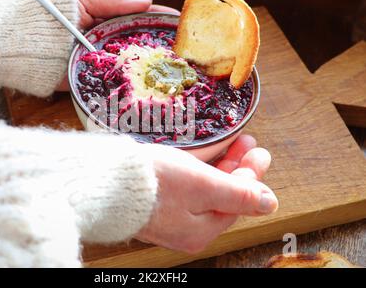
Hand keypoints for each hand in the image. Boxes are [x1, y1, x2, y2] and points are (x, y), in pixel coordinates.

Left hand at [57, 0, 179, 90]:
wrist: (20, 42)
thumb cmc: (50, 14)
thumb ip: (115, 2)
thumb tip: (147, 0)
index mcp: (103, 20)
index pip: (136, 19)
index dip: (156, 19)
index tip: (178, 22)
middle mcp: (104, 43)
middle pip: (136, 44)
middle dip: (159, 47)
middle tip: (184, 51)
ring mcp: (99, 64)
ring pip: (129, 67)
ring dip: (150, 70)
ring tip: (176, 71)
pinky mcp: (91, 83)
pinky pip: (113, 85)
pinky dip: (130, 88)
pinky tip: (151, 90)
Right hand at [136, 135, 277, 253]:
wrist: (103, 181)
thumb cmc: (152, 183)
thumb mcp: (202, 186)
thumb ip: (237, 195)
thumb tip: (269, 203)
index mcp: (199, 230)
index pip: (237, 203)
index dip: (252, 177)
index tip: (260, 153)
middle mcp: (184, 227)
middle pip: (221, 196)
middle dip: (237, 168)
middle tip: (249, 144)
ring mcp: (168, 214)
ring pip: (204, 189)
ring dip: (221, 165)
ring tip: (233, 143)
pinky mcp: (155, 200)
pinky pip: (186, 186)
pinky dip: (200, 169)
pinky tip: (206, 154)